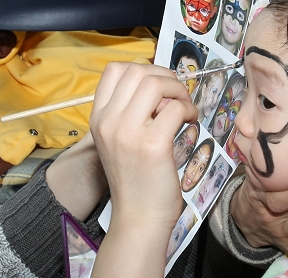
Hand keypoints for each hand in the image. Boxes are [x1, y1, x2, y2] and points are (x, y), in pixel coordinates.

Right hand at [90, 62, 197, 277]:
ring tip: (184, 108)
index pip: (114, 70)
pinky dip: (188, 110)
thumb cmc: (134, 179)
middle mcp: (108, 121)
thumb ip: (129, 111)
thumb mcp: (118, 139)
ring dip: (178, 90)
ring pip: (155, 83)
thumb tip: (157, 84)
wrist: (138, 218)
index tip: (158, 86)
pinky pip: (175, 109)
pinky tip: (190, 122)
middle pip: (138, 71)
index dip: (142, 69)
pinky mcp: (152, 145)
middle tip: (177, 96)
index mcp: (98, 118)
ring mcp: (128, 132)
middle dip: (165, 77)